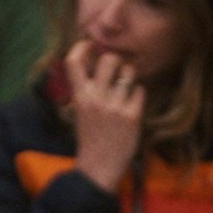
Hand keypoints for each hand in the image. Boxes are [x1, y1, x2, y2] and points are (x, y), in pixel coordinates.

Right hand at [65, 40, 143, 192]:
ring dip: (130, 77)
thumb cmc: (90, 137)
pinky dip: (138, 95)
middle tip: (117, 71)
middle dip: (116, 61)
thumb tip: (94, 63)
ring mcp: (115, 107)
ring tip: (126, 89)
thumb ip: (85, 89)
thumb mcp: (81, 111)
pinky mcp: (132, 116)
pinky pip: (140, 90)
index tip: (91, 45)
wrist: (99, 167)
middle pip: (109, 59)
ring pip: (129, 73)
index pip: (73, 61)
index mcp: (79, 97)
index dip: (82, 47)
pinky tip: (132, 105)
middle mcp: (96, 98)